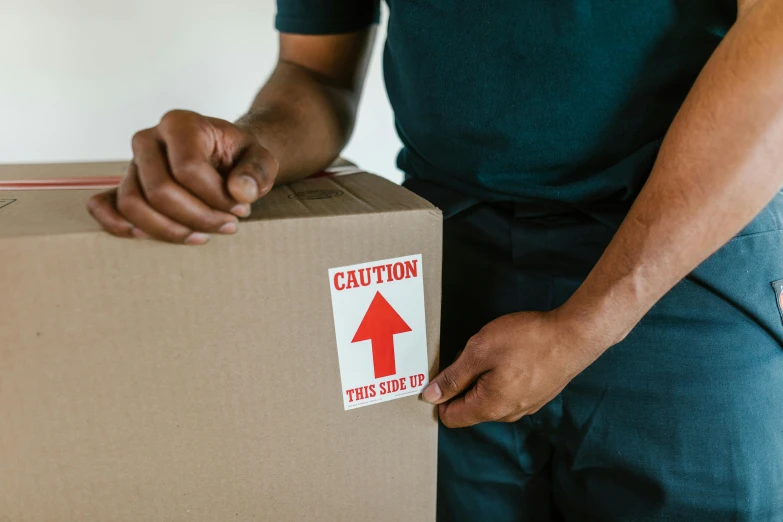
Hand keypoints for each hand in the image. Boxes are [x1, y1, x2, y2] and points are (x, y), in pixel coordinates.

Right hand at [87, 110, 277, 243]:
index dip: (216, 197)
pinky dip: (117, 225)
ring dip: (169, 230)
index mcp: (180, 123)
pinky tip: (145, 237)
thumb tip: (240, 192)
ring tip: (202, 235)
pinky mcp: (124, 184)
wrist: (224, 155)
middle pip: (159, 191)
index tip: (241, 208)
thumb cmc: (240, 156)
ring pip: (133, 204)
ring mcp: (132, 162)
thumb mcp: (261, 158)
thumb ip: (257, 172)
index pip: (188, 169)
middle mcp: (149, 139)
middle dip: (197, 217)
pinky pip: (104, 205)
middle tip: (227, 225)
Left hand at [422, 310, 605, 427]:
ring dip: (482, 378)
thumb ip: (453, 376)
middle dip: (463, 384)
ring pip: (489, 398)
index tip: (444, 372)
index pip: (451, 418)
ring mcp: (525, 406)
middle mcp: (507, 414)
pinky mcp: (537, 395)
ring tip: (493, 351)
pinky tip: (510, 355)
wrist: (575, 335)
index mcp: (489, 407)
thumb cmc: (528, 340)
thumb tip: (431, 395)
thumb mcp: (480, 351)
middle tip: (471, 353)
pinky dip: (501, 376)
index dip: (440, 396)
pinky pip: (507, 391)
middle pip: (469, 408)